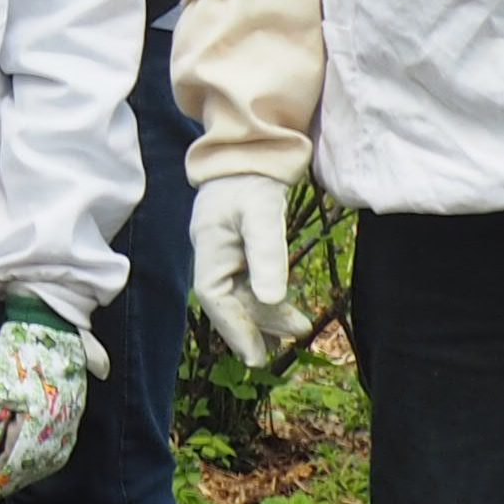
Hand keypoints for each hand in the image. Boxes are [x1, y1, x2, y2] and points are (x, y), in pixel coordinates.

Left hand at [0, 301, 99, 502]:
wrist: (48, 320)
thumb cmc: (14, 353)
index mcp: (40, 419)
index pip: (16, 463)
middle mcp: (61, 423)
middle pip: (35, 466)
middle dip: (10, 481)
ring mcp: (72, 416)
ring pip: (51, 459)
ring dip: (28, 474)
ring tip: (4, 481)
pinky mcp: (75, 408)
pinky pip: (62, 445)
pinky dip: (43, 460)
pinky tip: (29, 462)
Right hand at [191, 174, 308, 368]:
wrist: (251, 147)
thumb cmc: (252, 177)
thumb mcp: (263, 213)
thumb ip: (267, 255)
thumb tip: (271, 299)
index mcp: (209, 246)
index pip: (215, 297)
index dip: (234, 329)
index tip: (256, 356)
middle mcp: (212, 252)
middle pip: (229, 300)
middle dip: (256, 326)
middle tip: (292, 340)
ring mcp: (224, 249)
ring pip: (240, 293)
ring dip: (264, 314)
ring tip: (295, 331)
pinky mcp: (238, 245)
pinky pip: (248, 280)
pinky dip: (266, 298)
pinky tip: (282, 307)